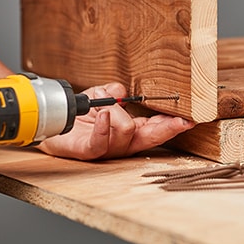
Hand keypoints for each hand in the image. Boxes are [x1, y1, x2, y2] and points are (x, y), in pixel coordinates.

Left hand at [37, 82, 195, 159]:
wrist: (54, 127)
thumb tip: (121, 92)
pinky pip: (101, 142)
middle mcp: (123, 142)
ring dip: (115, 111)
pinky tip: (102, 116)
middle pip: (151, 137)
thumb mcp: (101, 96)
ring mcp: (108, 148)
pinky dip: (103, 126)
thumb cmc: (80, 115)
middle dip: (167, 128)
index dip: (172, 123)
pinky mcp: (89, 151)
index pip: (156, 128)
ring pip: (126, 130)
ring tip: (102, 104)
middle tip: (180, 120)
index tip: (189, 118)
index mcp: (130, 130)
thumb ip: (114, 93)